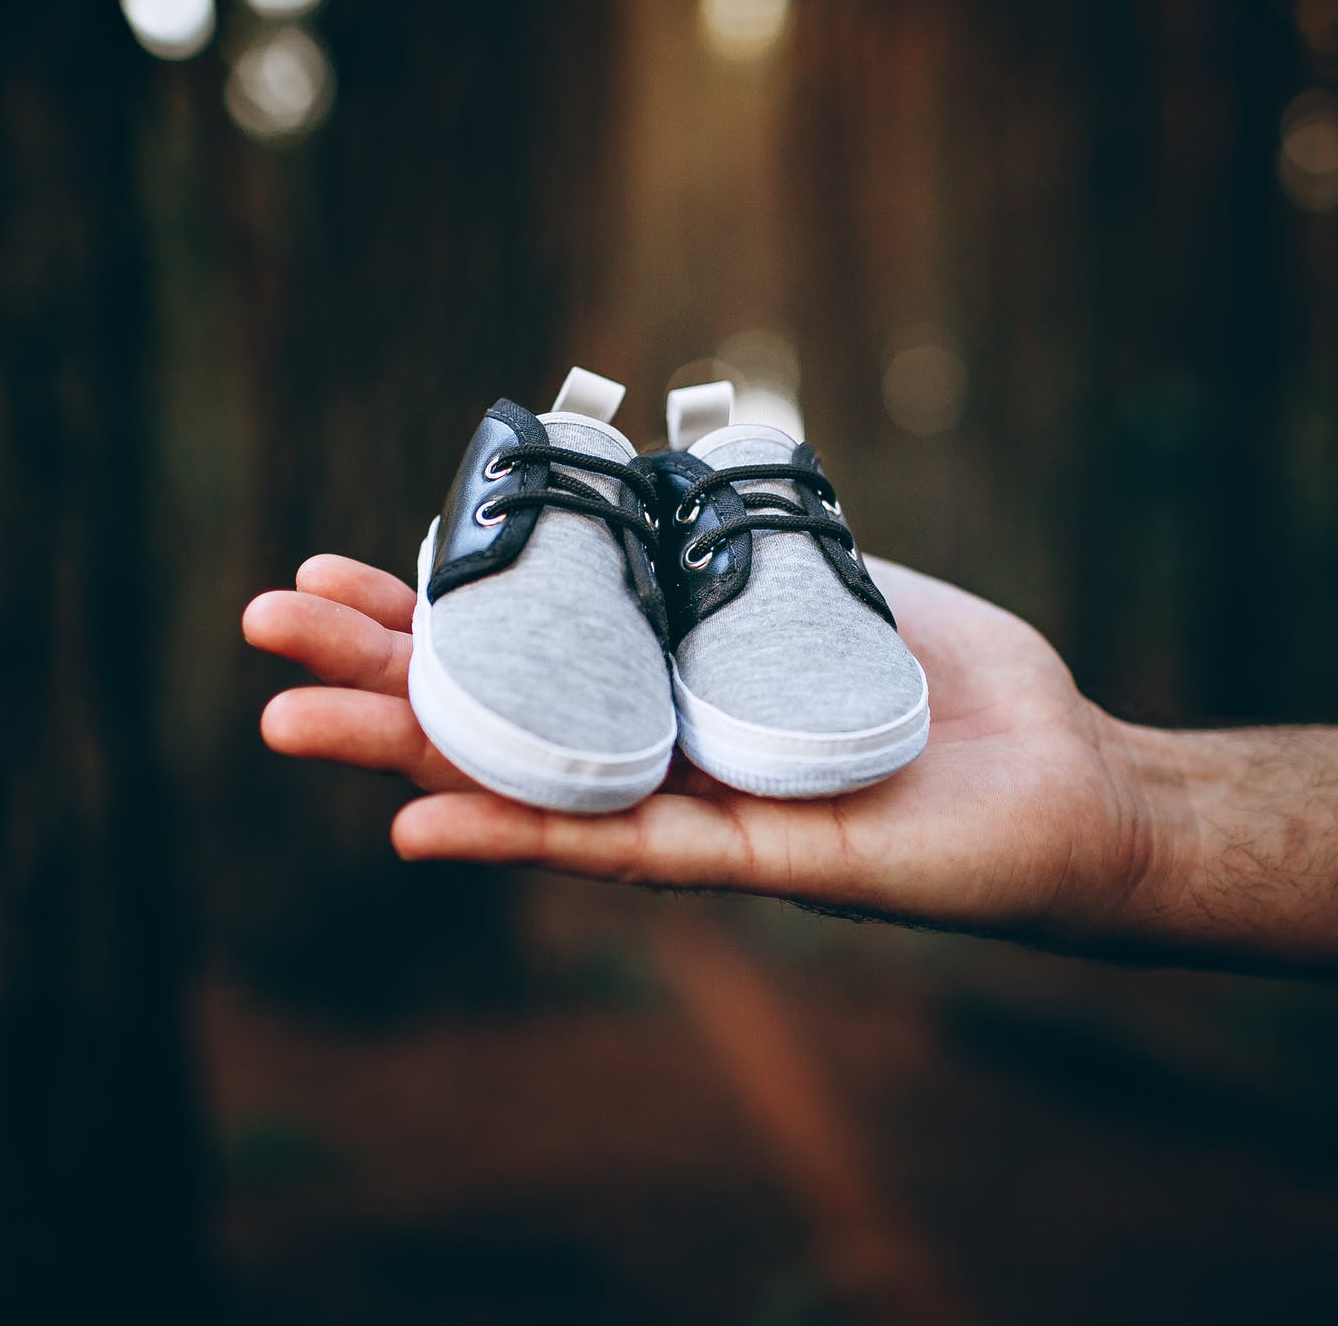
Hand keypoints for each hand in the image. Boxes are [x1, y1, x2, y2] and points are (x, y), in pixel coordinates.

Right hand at [242, 554, 1163, 948]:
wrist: (1074, 781)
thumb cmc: (963, 685)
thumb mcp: (832, 578)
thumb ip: (741, 543)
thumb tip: (655, 474)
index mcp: (671, 681)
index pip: (527, 639)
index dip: (429, 604)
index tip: (337, 560)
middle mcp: (662, 750)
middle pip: (495, 706)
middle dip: (375, 664)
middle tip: (263, 623)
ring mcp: (693, 811)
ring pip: (523, 781)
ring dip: (402, 751)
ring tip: (286, 715)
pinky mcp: (748, 862)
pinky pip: (613, 846)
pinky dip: (514, 834)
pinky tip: (418, 820)